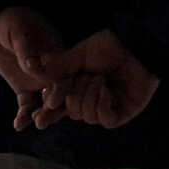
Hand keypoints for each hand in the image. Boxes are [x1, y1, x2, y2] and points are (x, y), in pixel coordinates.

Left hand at [0, 7, 67, 131]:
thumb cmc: (12, 21)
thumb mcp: (19, 30)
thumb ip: (26, 48)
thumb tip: (33, 65)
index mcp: (58, 54)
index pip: (65, 74)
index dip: (61, 88)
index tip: (52, 99)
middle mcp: (53, 71)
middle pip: (59, 93)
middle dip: (53, 108)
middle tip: (44, 120)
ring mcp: (39, 82)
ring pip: (44, 103)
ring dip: (40, 115)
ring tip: (33, 123)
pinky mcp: (24, 89)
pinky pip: (26, 105)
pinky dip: (24, 116)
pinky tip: (19, 125)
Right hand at [32, 30, 159, 130]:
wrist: (135, 48)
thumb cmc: (110, 48)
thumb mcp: (79, 55)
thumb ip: (58, 66)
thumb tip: (33, 67)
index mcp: (76, 87)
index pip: (57, 105)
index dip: (48, 113)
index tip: (37, 119)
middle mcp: (88, 100)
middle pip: (70, 110)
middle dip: (75, 92)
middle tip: (86, 77)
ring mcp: (104, 109)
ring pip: (85, 116)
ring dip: (91, 94)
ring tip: (101, 80)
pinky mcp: (120, 115)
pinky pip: (104, 119)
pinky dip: (103, 104)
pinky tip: (108, 91)